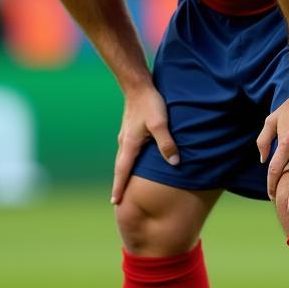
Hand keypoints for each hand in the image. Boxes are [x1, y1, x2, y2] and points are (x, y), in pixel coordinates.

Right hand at [111, 83, 178, 204]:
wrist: (138, 85)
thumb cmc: (149, 103)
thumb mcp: (161, 123)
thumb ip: (167, 143)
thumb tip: (174, 163)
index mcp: (129, 144)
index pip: (122, 171)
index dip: (119, 187)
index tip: (114, 203)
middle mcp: (124, 142)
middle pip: (120, 168)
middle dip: (119, 184)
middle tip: (116, 201)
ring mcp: (126, 136)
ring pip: (123, 159)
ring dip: (123, 173)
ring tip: (125, 185)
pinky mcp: (130, 130)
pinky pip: (128, 151)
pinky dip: (129, 162)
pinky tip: (135, 163)